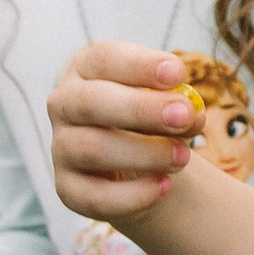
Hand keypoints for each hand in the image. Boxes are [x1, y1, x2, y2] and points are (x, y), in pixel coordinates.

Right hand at [48, 42, 198, 225]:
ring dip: (144, 153)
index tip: (178, 73)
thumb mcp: (167, 102)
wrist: (139, 166)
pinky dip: (133, 195)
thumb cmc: (151, 119)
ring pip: (92, 149)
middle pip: (91, 102)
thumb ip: (180, 103)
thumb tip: (192, 113)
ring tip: (182, 157)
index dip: (140, 64)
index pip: (104, 58)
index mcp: (87, 69)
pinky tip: (165, 187)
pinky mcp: (67, 188)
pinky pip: (93, 196)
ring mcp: (61, 147)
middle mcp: (64, 104)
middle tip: (184, 116)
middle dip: (141, 109)